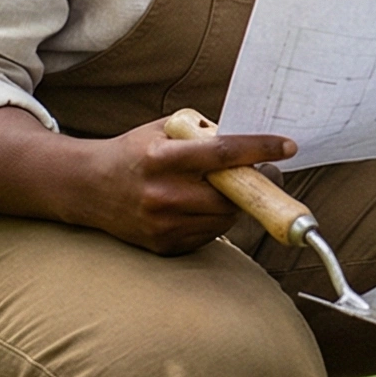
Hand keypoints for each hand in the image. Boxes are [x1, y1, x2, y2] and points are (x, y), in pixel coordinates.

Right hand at [80, 115, 296, 255]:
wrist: (88, 188)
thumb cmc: (132, 153)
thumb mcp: (163, 130)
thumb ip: (203, 135)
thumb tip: (250, 143)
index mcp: (162, 159)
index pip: (223, 154)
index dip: (260, 150)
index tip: (287, 147)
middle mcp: (162, 195)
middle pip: (230, 195)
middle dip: (254, 184)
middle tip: (264, 173)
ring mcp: (162, 225)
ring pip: (225, 218)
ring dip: (234, 204)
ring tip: (222, 188)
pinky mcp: (164, 246)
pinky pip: (210, 235)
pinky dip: (215, 220)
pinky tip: (200, 206)